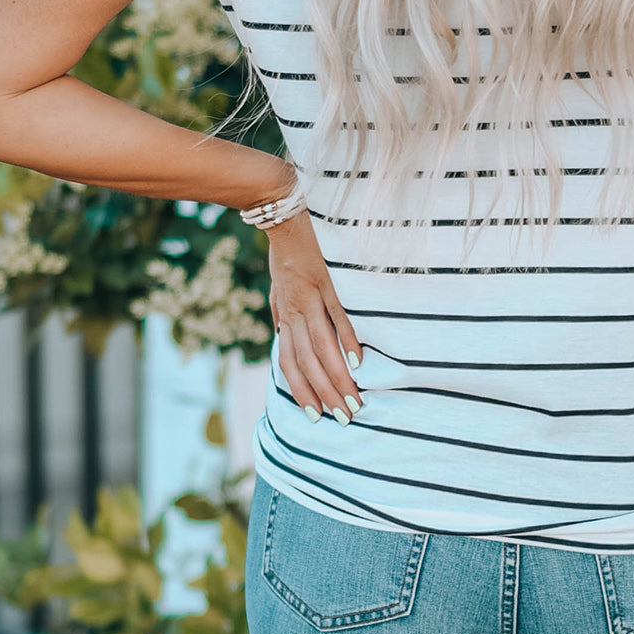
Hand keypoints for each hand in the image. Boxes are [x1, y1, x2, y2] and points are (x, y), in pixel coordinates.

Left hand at [266, 212, 364, 424]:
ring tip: (354, 400)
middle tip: (344, 418)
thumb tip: (280, 333)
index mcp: (285, 316)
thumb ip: (280, 312)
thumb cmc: (282, 253)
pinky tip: (358, 363)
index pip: (290, 363)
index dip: (302, 391)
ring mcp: (311, 299)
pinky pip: (337, 318)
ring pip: (322, 348)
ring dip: (337, 378)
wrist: (282, 215)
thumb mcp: (275, 287)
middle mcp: (295, 313)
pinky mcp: (327, 284)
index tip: (316, 415)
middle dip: (325, 394)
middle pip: (308, 363)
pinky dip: (347, 342)